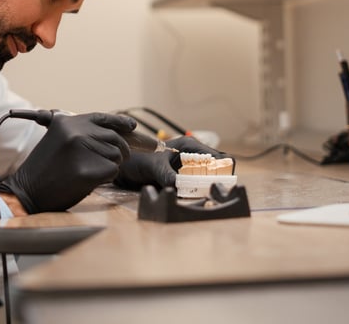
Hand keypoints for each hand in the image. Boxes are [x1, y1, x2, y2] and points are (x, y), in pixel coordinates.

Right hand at [0, 112, 135, 212]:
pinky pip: (112, 171)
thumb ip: (82, 135)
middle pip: (114, 138)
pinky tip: (88, 180)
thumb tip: (116, 136)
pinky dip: (106, 178)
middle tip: (116, 161)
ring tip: (88, 172)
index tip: (132, 126)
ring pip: (115, 155)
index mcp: (67, 122)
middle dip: (120, 151)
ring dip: (109, 166)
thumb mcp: (59, 142)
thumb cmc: (44, 170)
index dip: (120, 122)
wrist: (26, 191)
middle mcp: (76, 131)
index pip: (102, 118)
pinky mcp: (87, 169)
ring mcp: (82, 149)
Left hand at [113, 135, 232, 190]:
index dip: (225, 169)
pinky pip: (193, 190)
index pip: (219, 157)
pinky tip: (189, 202)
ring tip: (201, 199)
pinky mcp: (181, 182)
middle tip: (212, 195)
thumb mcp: (152, 166)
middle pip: (216, 171)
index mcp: (190, 146)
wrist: (124, 168)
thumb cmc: (137, 159)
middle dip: (216, 183)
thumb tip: (177, 186)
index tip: (221, 184)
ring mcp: (187, 171)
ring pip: (205, 182)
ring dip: (204, 191)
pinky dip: (193, 196)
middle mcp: (192, 157)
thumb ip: (165, 174)